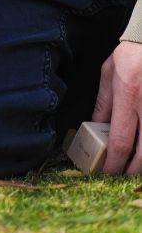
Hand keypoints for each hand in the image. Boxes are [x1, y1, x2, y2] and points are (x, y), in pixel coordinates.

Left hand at [92, 41, 141, 173]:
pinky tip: (140, 151)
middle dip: (131, 171)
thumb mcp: (109, 74)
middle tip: (120, 177)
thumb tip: (96, 127)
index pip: (121, 141)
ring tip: (132, 167)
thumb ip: (103, 102)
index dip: (113, 162)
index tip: (105, 172)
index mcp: (129, 97)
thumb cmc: (130, 55)